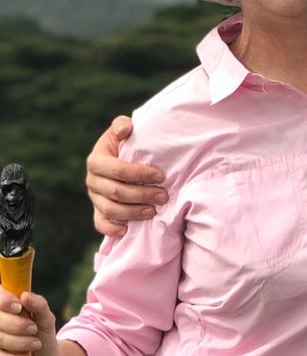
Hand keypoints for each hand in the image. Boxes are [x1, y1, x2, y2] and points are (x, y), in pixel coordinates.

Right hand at [0, 287, 59, 355]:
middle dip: (18, 325)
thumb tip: (25, 296)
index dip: (4, 300)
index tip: (18, 307)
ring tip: (36, 343)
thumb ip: (39, 305)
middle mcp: (0, 319)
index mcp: (8, 305)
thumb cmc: (43, 334)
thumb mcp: (46, 318)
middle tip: (34, 329)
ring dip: (20, 342)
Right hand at [86, 115, 167, 237]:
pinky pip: (100, 224)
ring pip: (110, 210)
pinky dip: (112, 229)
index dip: (139, 174)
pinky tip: (127, 230)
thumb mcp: (122, 129)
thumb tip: (126, 128)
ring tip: (154, 211)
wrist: (117, 156)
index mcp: (96, 160)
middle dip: (142, 194)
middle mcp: (92, 180)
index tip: (160, 175)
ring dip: (133, 212)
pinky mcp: (97, 210)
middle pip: (116, 192)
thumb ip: (121, 125)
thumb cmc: (124, 142)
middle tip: (163, 196)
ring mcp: (94, 197)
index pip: (117, 169)